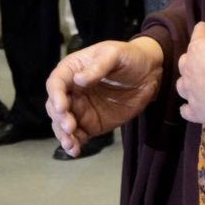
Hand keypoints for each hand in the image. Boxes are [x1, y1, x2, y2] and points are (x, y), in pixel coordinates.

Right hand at [45, 38, 162, 156]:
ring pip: (62, 124)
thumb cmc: (129, 57)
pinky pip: (77, 135)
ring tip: (71, 144)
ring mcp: (81, 108)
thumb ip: (98, 66)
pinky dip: (74, 144)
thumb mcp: (114, 55)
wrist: (149, 75)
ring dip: (63, 135)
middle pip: (55, 105)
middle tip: (70, 127)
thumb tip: (78, 80)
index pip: (56, 82)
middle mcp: (72, 90)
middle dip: (59, 118)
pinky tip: (75, 150)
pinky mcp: (91, 124)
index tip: (62, 107)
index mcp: (72, 69)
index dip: (56, 95)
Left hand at [176, 0, 204, 128]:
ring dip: (188, 83)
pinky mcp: (197, 112)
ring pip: (182, 85)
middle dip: (192, 58)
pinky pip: (186, 111)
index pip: (198, 33)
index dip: (203, 30)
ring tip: (196, 82)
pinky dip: (188, 109)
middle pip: (185, 60)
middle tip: (204, 58)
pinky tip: (192, 108)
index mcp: (198, 48)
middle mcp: (189, 69)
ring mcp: (191, 92)